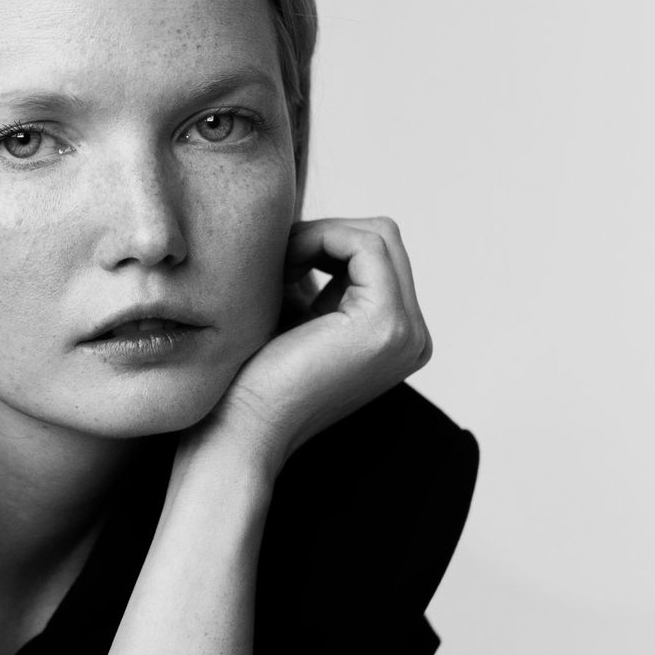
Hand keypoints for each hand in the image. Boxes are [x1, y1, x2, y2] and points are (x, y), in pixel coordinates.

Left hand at [190, 216, 432, 481]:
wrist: (240, 429)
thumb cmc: (252, 377)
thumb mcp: (295, 312)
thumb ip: (318, 275)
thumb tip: (317, 226)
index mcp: (398, 338)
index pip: (379, 256)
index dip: (326, 242)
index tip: (278, 261)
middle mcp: (414, 338)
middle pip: (384, 240)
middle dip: (326, 234)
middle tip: (277, 258)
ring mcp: (408, 332)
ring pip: (378, 236)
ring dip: (320, 235)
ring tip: (278, 267)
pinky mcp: (388, 323)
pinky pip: (367, 244)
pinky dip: (321, 239)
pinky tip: (285, 266)